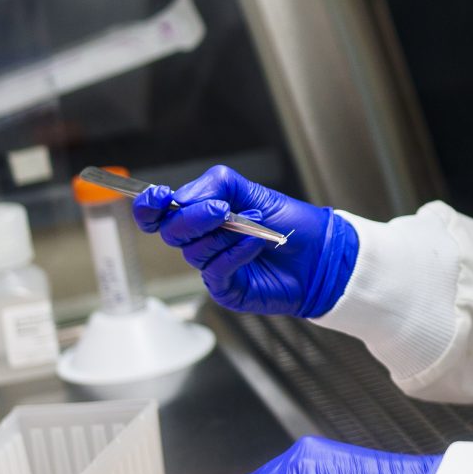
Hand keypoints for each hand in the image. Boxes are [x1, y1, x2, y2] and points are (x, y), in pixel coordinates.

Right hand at [131, 165, 357, 316]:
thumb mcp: (253, 191)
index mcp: (202, 216)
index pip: (159, 214)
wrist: (322, 253)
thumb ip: (216, 184)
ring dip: (223, 235)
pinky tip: (255, 244)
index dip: (150, 206)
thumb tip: (182, 196)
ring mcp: (213, 267)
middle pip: (170, 232)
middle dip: (192, 218)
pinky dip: (235, 253)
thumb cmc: (292, 223)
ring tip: (253, 226)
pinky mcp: (226, 289)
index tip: (159, 196)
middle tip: (220, 209)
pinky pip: (215, 271)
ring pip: (194, 251)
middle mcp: (203, 242)